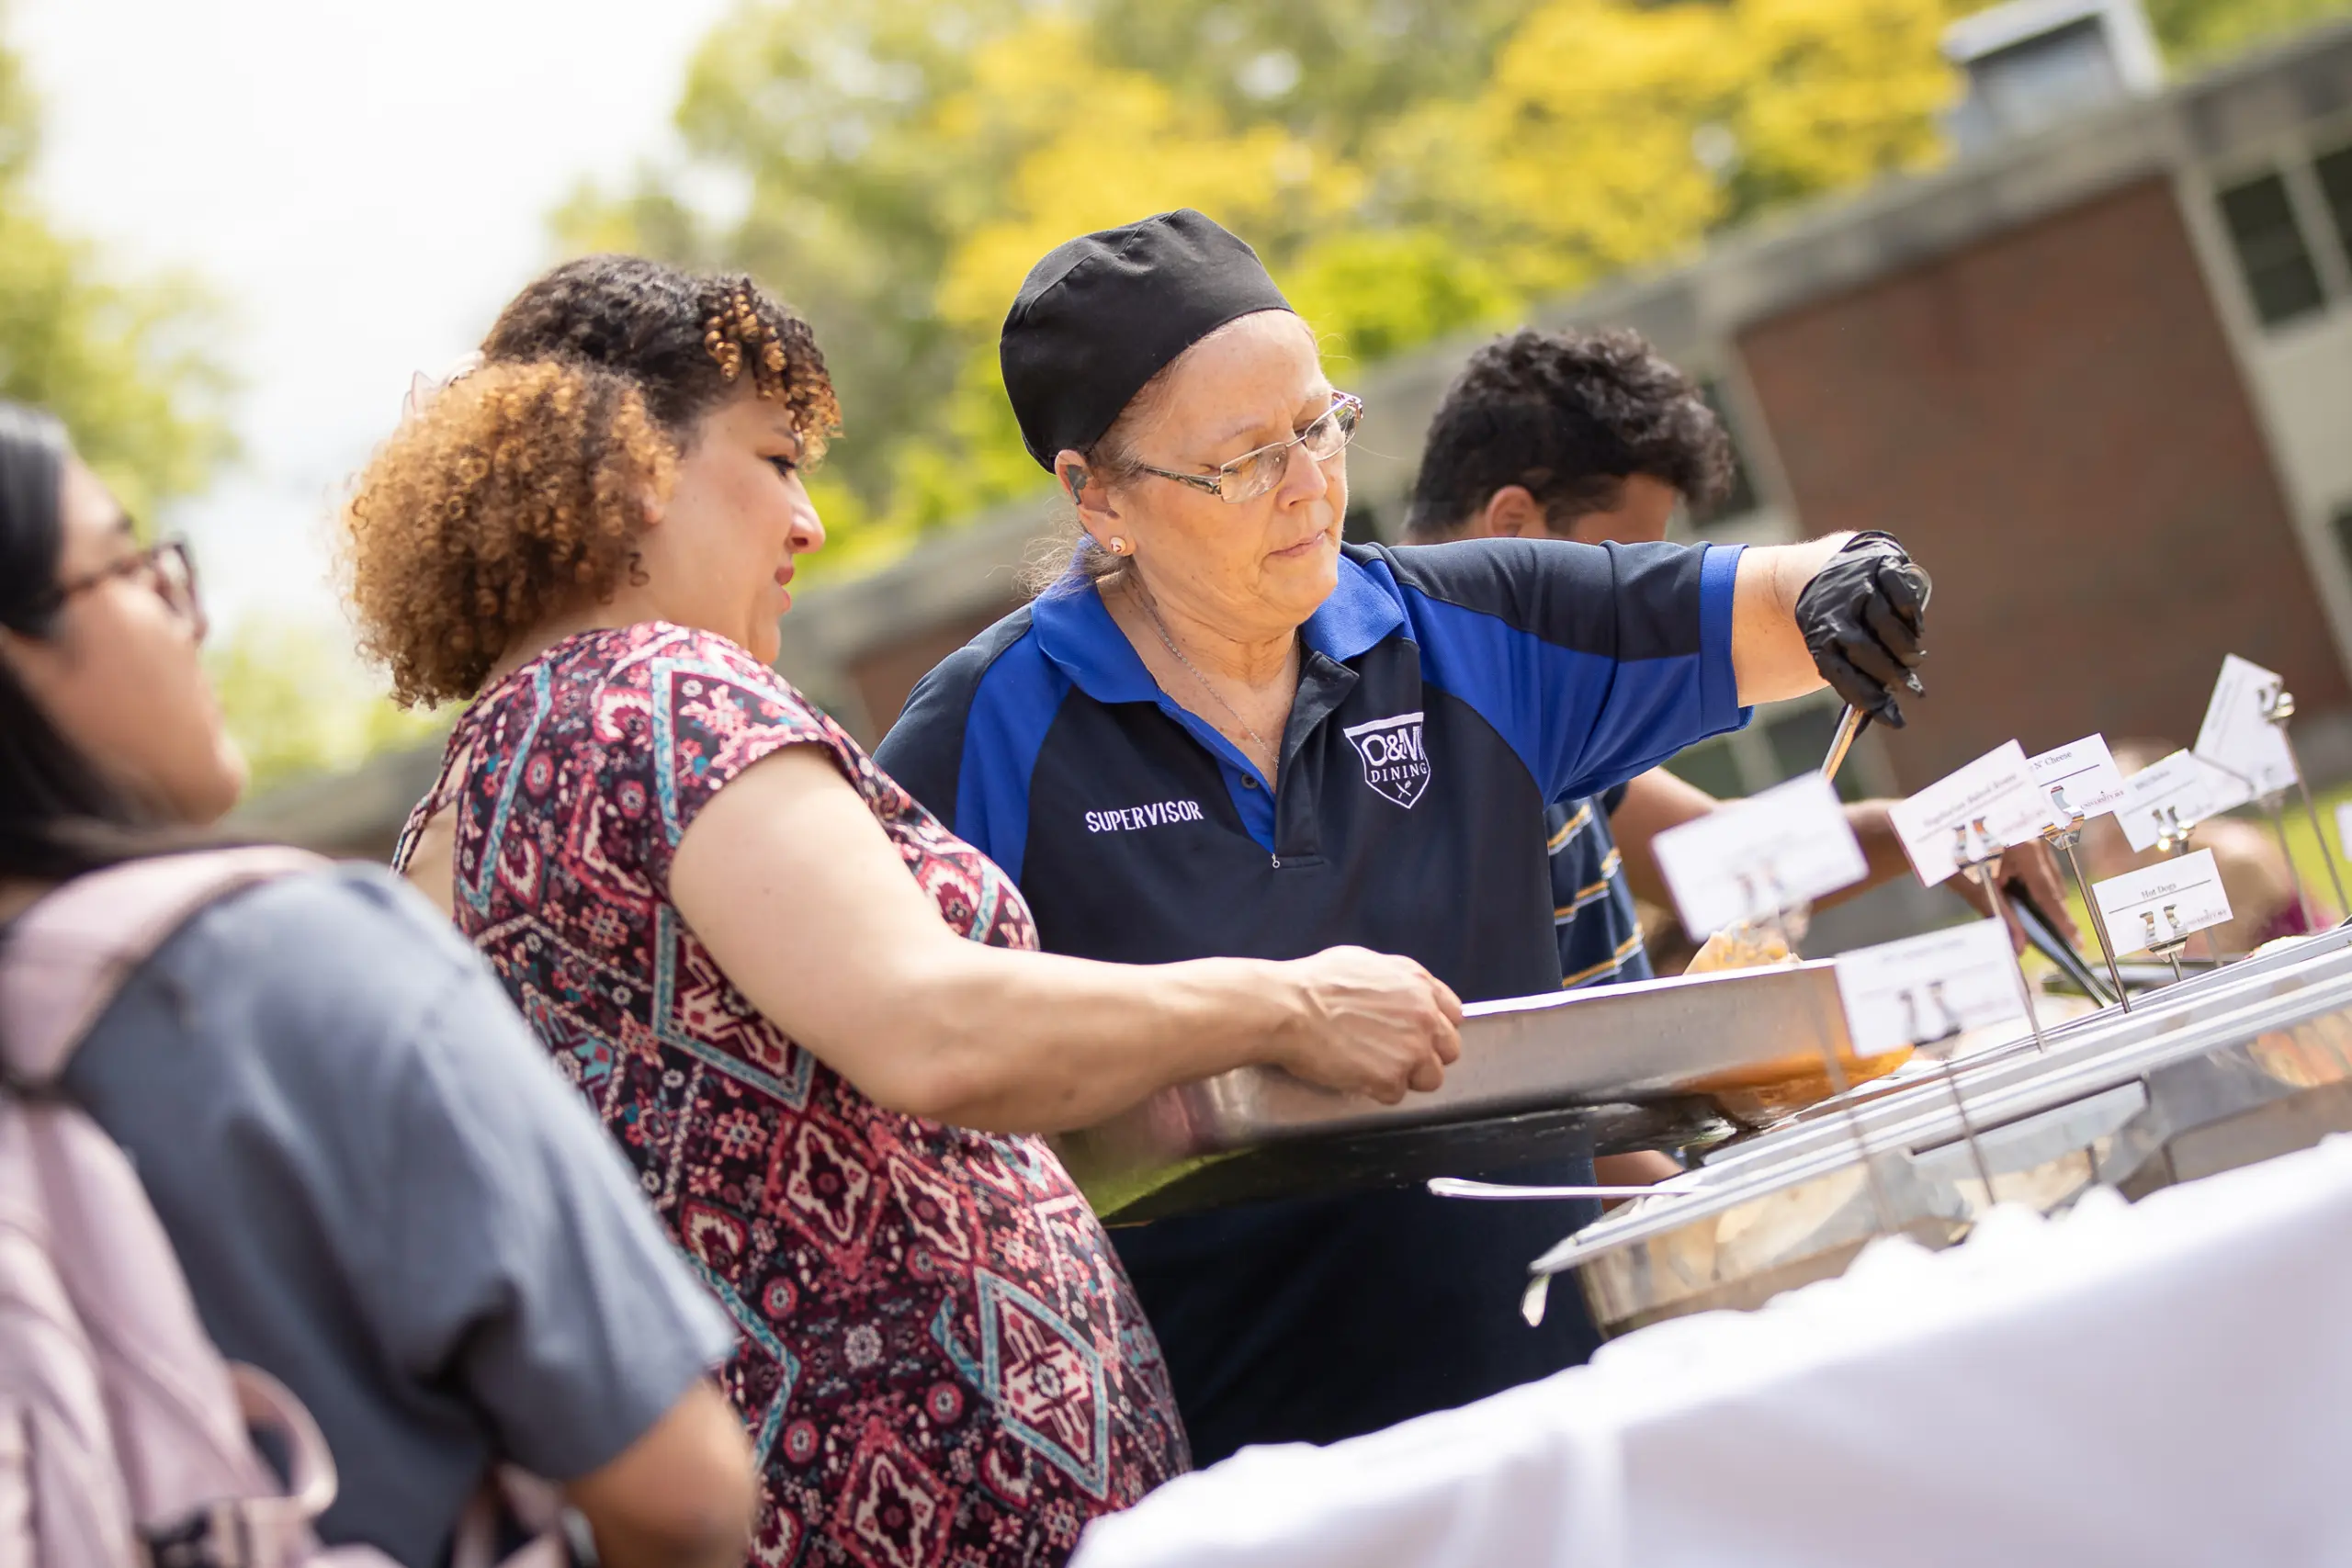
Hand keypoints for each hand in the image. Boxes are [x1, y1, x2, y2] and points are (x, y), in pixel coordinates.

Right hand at [1276, 946, 1462, 1102]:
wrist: (1289, 1008)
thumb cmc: (1315, 982)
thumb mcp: (1365, 962)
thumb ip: (1396, 980)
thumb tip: (1400, 991)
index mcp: (1419, 984)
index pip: (1454, 1015)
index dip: (1435, 1028)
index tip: (1419, 1035)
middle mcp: (1425, 1016)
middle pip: (1450, 1050)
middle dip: (1426, 1055)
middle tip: (1395, 1056)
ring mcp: (1412, 1049)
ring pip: (1430, 1078)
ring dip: (1405, 1077)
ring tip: (1373, 1068)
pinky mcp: (1392, 1078)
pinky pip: (1395, 1094)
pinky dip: (1376, 1090)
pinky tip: (1355, 1075)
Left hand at [1795, 533, 1930, 726]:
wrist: (1824, 567)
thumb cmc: (1836, 621)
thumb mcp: (1832, 646)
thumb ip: (1859, 677)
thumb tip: (1891, 718)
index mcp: (1819, 635)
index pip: (1841, 674)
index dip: (1868, 698)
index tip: (1893, 718)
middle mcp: (1837, 611)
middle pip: (1865, 651)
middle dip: (1891, 675)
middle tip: (1909, 688)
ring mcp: (1859, 587)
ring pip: (1886, 625)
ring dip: (1904, 649)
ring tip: (1912, 660)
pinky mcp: (1881, 567)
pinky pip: (1902, 596)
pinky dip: (1912, 617)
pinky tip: (1915, 630)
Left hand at [1956, 836, 2081, 954]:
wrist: (1932, 823)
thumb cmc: (1949, 851)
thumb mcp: (1973, 885)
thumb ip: (1999, 915)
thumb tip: (2020, 946)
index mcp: (2023, 846)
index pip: (2048, 892)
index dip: (2062, 920)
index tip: (2076, 942)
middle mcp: (2033, 836)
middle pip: (2051, 883)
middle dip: (2049, 911)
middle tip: (2054, 941)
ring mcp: (2032, 832)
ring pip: (2045, 874)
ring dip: (2037, 896)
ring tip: (2030, 918)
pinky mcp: (2026, 833)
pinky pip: (2036, 863)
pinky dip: (2029, 882)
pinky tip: (2015, 893)